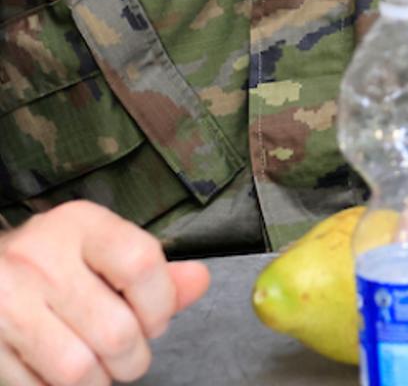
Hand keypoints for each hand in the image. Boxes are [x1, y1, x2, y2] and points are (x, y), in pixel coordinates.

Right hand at [0, 201, 209, 385]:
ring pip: (78, 370)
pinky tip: (63, 373)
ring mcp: (9, 305)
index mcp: (81, 225)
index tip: (158, 318)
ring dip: (100, 381)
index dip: (161, 304)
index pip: (141, 264)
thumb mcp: (102, 246)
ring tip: (101, 367)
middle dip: (134, 356)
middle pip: (115, 330)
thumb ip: (152, 269)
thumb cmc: (55, 257)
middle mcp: (41, 260)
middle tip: (130, 353)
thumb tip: (200, 282)